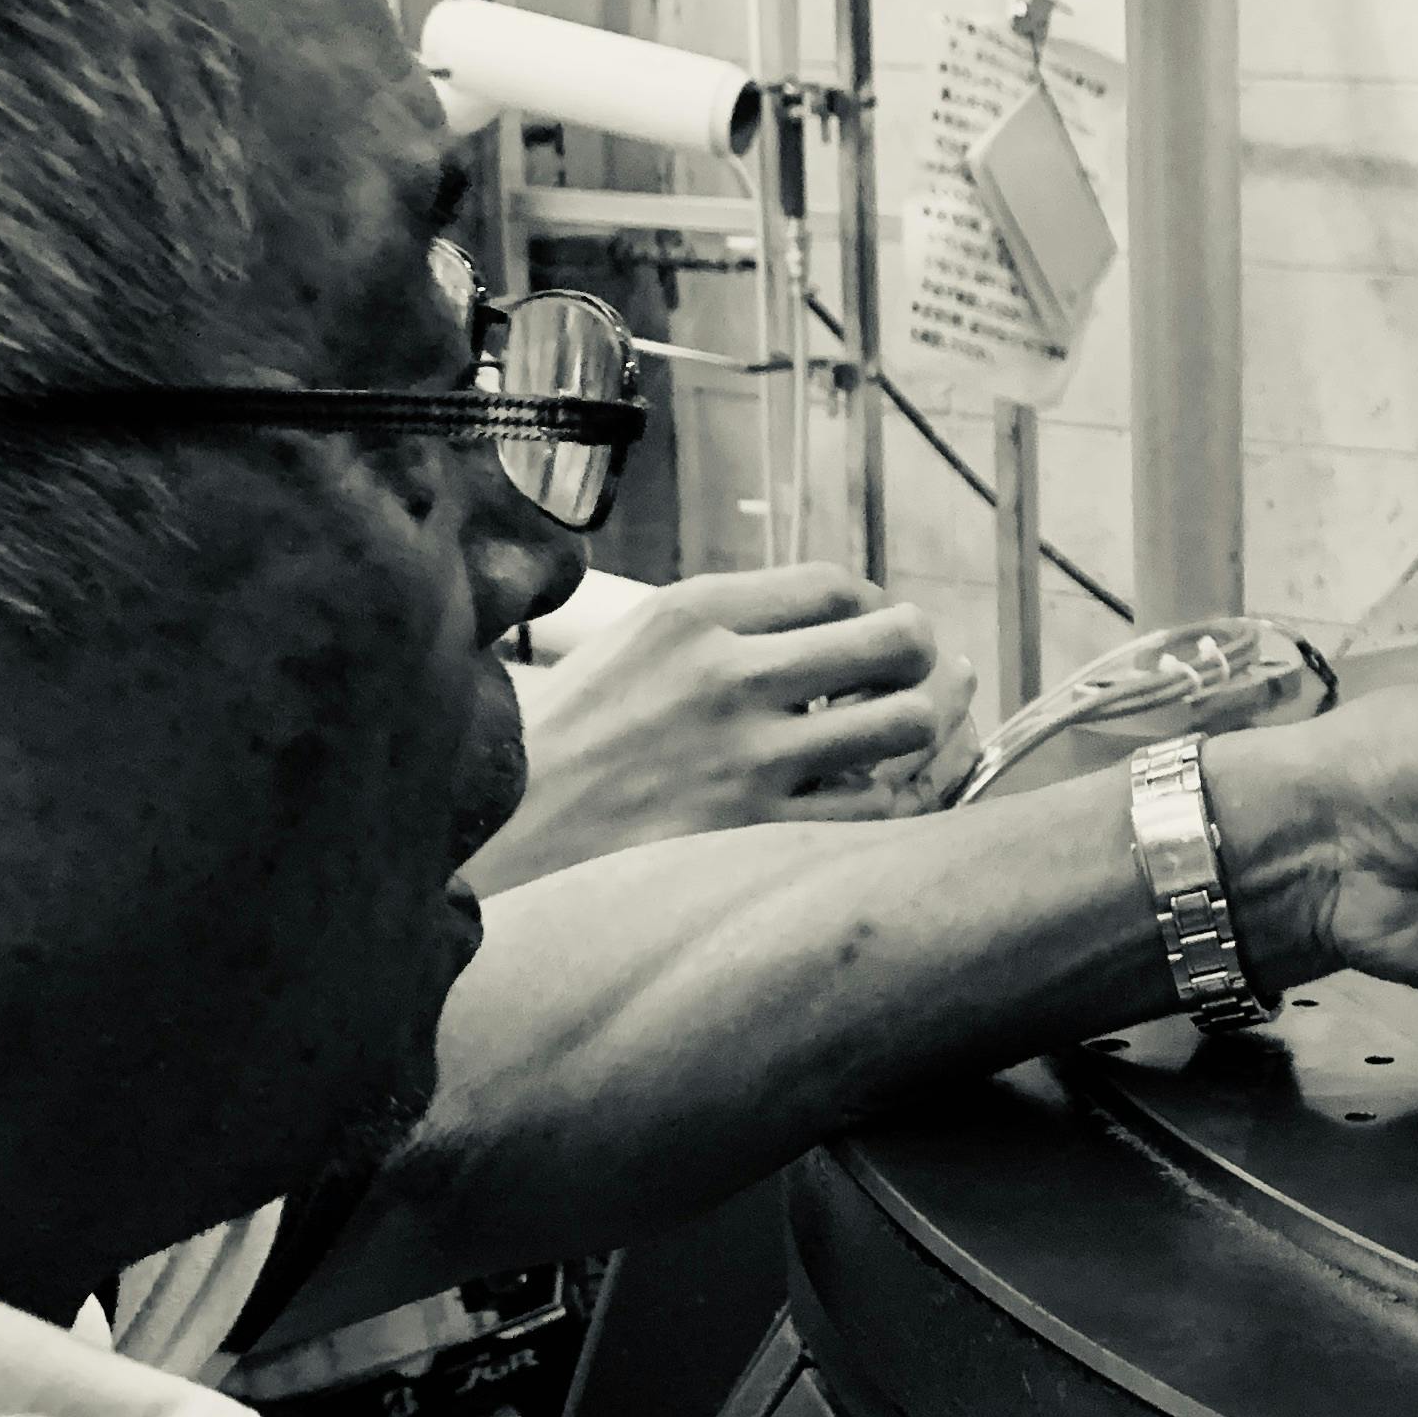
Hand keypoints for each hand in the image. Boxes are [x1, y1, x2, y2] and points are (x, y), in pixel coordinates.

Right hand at [464, 565, 980, 894]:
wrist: (498, 824)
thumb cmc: (567, 732)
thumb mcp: (634, 638)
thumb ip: (729, 620)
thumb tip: (836, 612)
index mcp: (692, 612)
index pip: (838, 584)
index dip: (874, 603)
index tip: (868, 625)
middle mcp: (727, 675)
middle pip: (895, 642)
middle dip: (919, 654)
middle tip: (910, 670)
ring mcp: (746, 758)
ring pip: (903, 724)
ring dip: (916, 723)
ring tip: (897, 725)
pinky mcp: (752, 832)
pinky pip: (871, 807)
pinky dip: (884, 795)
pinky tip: (868, 787)